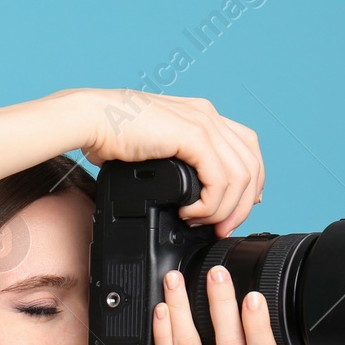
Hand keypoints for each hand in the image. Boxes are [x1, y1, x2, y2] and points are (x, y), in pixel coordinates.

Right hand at [67, 89, 264, 237]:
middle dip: (242, 205)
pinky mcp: (192, 136)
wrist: (92, 118)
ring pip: (240, 176)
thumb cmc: (110, 134)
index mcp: (202, 117)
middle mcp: (208, 117)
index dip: (249, 184)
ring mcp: (204, 124)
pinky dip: (209, 204)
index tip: (232, 210)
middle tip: (222, 228)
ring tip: (200, 222)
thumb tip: (183, 195)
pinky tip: (188, 211)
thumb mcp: (155, 150)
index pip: (247, 149)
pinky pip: (219, 180)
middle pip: (252, 164)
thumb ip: (175, 165)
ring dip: (224, 209)